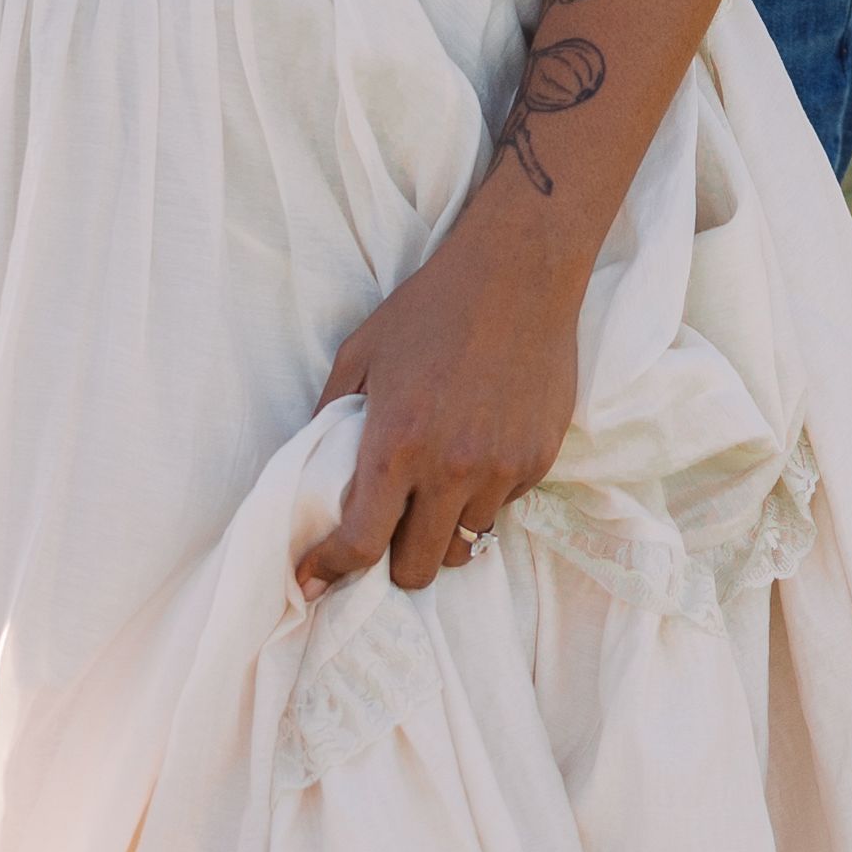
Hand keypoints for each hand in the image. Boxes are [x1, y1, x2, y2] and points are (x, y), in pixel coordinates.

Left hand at [300, 203, 584, 595]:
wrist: (518, 273)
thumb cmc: (431, 308)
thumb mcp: (361, 353)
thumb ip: (332, 416)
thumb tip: (312, 469)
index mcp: (397, 444)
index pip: (362, 544)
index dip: (332, 569)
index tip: (316, 578)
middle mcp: (451, 468)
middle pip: (419, 569)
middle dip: (395, 562)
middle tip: (388, 531)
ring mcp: (501, 469)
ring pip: (465, 545)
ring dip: (442, 531)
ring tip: (435, 493)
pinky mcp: (539, 461)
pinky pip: (501, 508)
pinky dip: (482, 497)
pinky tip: (476, 451)